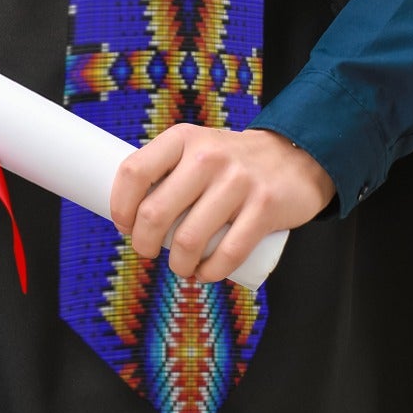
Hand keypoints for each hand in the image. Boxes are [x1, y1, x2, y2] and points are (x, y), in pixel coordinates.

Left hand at [108, 124, 335, 283]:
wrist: (293, 157)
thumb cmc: (230, 161)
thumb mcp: (196, 147)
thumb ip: (167, 168)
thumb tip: (129, 208)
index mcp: (182, 138)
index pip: (134, 171)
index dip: (120, 205)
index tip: (123, 225)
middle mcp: (206, 155)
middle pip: (155, 212)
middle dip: (143, 243)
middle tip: (146, 251)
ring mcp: (237, 181)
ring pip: (189, 239)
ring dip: (177, 265)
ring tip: (179, 266)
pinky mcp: (264, 208)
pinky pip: (228, 254)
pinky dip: (209, 273)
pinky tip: (203, 274)